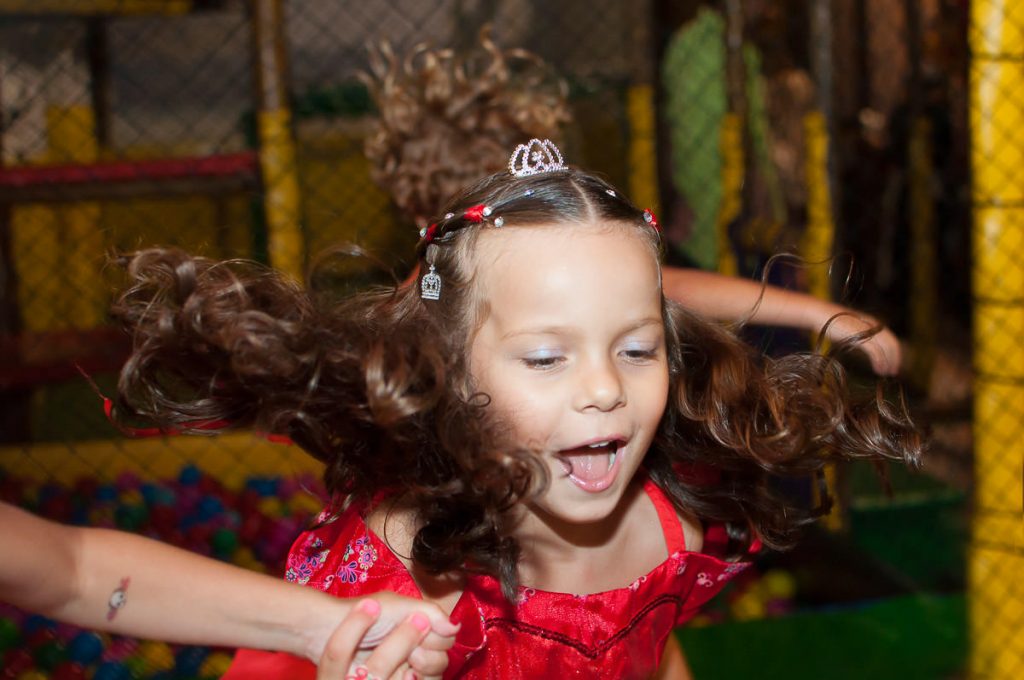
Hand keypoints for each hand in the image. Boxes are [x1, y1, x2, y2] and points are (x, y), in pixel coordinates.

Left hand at [317, 598, 454, 679]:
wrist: (329, 630)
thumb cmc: (364, 613)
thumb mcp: (399, 606)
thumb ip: (431, 613)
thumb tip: (456, 627)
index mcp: (421, 628)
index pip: (448, 640)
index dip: (437, 639)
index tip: (421, 632)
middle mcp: (415, 649)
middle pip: (442, 663)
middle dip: (428, 657)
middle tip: (411, 653)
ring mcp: (403, 669)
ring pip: (429, 678)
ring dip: (417, 671)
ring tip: (401, 665)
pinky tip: (401, 676)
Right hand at [823, 313, 901, 375]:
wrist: (822, 314)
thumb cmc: (832, 322)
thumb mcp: (851, 329)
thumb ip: (861, 336)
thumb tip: (866, 347)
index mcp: (873, 323)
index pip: (891, 338)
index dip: (894, 351)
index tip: (893, 363)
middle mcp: (874, 326)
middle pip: (892, 344)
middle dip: (895, 359)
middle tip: (893, 372)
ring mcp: (868, 331)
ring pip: (886, 349)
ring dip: (888, 362)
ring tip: (886, 373)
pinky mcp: (861, 337)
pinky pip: (876, 352)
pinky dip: (879, 362)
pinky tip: (878, 370)